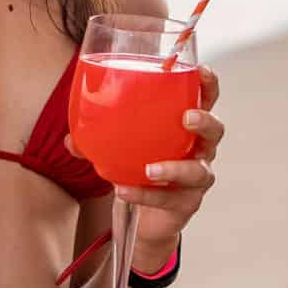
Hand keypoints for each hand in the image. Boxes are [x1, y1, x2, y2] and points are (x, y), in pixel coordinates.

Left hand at [114, 66, 222, 265]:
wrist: (146, 217)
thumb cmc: (140, 169)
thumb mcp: (120, 149)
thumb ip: (96, 141)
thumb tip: (71, 139)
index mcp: (187, 126)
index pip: (206, 99)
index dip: (208, 84)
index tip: (200, 71)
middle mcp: (199, 150)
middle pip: (215, 131)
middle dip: (205, 121)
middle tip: (186, 117)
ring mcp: (197, 179)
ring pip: (199, 171)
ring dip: (176, 168)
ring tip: (151, 169)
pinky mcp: (187, 204)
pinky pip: (169, 199)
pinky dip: (145, 195)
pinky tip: (124, 190)